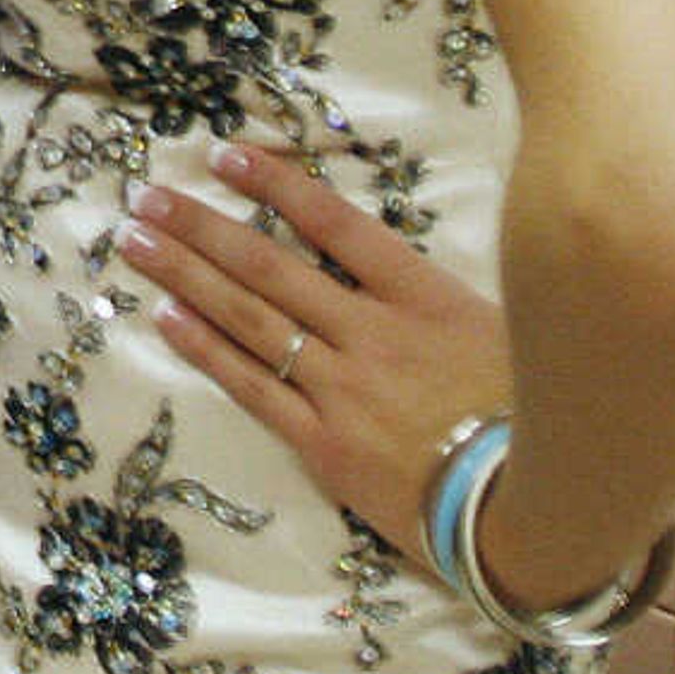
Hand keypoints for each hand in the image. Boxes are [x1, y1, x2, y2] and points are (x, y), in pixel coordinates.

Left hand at [118, 140, 511, 573]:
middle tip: (146, 194)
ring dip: (184, 275)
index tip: (223, 155)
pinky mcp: (325, 446)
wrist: (539, 519)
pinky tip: (165, 317)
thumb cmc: (540, 425)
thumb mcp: (511, 338)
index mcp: (427, 299)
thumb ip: (445, 301)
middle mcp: (375, 334)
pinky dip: (205, 348)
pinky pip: (252, 387)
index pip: (338, 224)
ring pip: (249, 319)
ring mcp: (344, 389)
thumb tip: (397, 268)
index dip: (276, 185)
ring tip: (134, 240)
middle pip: (270, 266)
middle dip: (201, 226)